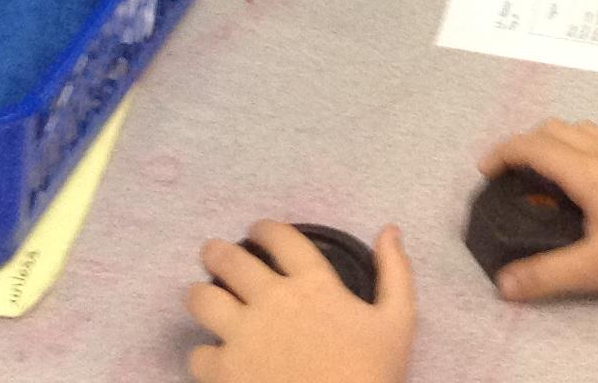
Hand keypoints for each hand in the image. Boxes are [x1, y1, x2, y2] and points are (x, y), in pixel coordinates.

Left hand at [185, 222, 415, 382]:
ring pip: (201, 299)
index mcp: (313, 283)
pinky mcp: (226, 371)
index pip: (281, 238)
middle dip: (217, 252)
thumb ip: (395, 272)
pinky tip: (211, 356)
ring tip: (200, 297)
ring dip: (199, 295)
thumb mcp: (398, 321)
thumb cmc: (372, 374)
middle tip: (212, 254)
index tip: (257, 230)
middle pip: (230, 261)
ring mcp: (244, 335)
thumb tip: (390, 229)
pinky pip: (198, 353)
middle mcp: (272, 299)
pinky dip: (203, 354)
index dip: (264, 229)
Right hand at [477, 120, 597, 302]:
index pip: (534, 145)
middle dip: (523, 146)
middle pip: (552, 129)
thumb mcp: (596, 269)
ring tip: (538, 178)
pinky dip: (572, 148)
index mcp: (587, 169)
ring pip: (576, 130)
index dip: (503, 153)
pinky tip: (577, 184)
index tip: (483, 173)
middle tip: (507, 178)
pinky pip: (594, 140)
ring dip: (550, 143)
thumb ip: (547, 275)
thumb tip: (503, 284)